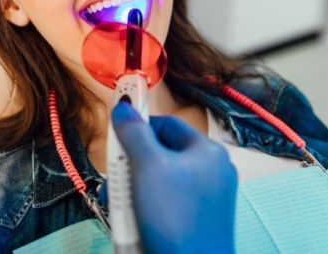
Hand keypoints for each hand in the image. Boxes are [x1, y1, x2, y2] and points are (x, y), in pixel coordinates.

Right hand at [111, 102, 237, 253]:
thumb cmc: (175, 219)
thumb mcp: (148, 166)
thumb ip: (134, 133)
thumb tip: (124, 107)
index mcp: (208, 152)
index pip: (168, 124)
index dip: (139, 126)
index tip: (117, 133)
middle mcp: (211, 172)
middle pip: (162, 153)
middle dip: (132, 163)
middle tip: (115, 175)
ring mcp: (206, 198)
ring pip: (161, 179)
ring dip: (134, 186)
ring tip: (119, 202)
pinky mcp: (197, 221)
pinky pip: (167, 201)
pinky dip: (147, 205)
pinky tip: (132, 217)